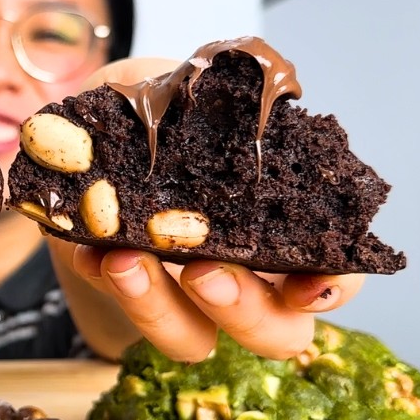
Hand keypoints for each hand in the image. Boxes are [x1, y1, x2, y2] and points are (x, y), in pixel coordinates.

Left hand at [57, 58, 364, 360]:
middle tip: (205, 273)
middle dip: (243, 310)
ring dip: (160, 308)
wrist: (89, 134)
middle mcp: (246, 276)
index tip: (308, 285)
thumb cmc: (161, 113)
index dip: (332, 288)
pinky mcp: (128, 297)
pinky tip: (85, 250)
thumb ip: (218, 93)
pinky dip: (104, 283)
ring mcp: (186, 298)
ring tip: (125, 262)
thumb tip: (242, 79)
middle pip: (273, 334)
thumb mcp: (187, 89)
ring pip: (193, 341)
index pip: (334, 275)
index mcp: (285, 226)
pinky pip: (121, 314)